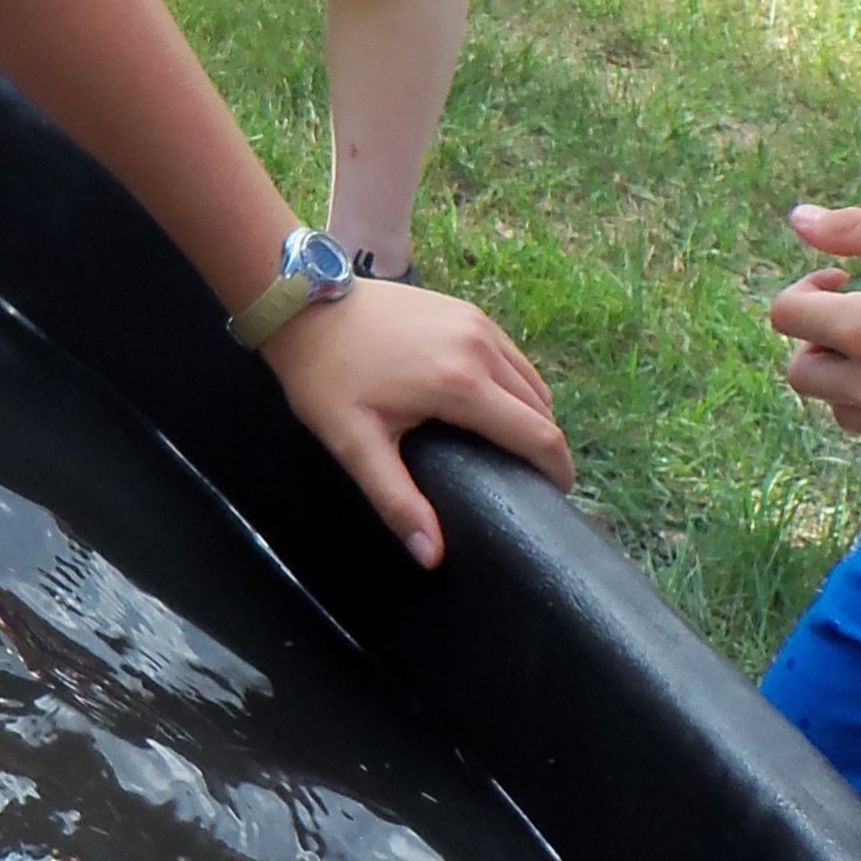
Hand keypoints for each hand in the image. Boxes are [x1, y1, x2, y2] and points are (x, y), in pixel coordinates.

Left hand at [259, 278, 570, 566]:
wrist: (304, 305)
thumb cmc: (326, 377)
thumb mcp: (353, 444)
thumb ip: (396, 500)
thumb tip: (430, 555)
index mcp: (462, 385)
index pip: (538, 435)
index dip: (556, 470)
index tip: (554, 497)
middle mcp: (481, 349)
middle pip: (541, 409)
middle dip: (544, 447)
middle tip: (527, 479)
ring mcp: (477, 323)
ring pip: (531, 380)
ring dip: (532, 415)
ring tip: (511, 448)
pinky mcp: (467, 311)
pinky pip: (512, 356)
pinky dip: (516, 385)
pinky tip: (492, 406)